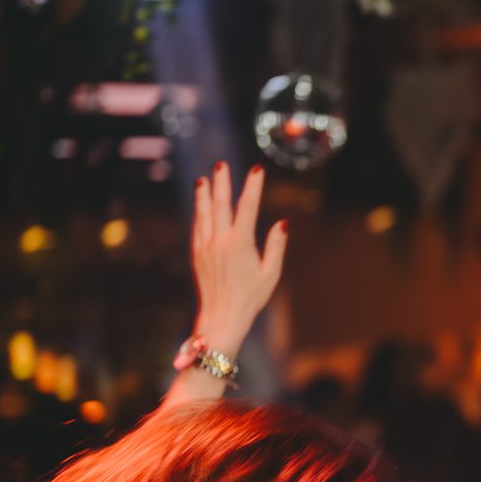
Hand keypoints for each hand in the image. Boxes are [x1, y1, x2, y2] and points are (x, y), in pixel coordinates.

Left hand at [191, 162, 287, 355]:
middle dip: (222, 182)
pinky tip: (200, 205)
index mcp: (240, 244)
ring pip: (204, 213)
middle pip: (220, 204)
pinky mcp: (197, 255)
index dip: (253, 186)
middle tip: (222, 164)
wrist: (222, 317)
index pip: (248, 207)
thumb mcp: (271, 274)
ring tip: (204, 179)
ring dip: (205, 194)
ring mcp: (206, 247)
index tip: (257, 170)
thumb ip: (276, 246)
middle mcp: (220, 241)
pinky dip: (199, 213)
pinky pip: (198, 227)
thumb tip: (283, 223)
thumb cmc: (251, 298)